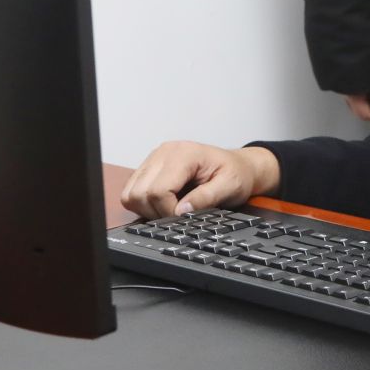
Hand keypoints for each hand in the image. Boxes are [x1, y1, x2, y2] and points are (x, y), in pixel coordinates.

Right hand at [120, 141, 279, 217]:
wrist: (238, 165)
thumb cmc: (236, 173)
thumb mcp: (229, 186)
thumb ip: (205, 198)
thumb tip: (181, 211)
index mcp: (183, 153)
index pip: (158, 190)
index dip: (168, 211)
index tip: (185, 216)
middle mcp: (163, 152)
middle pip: (139, 193)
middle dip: (156, 212)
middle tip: (178, 215)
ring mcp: (153, 158)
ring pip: (131, 193)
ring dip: (147, 209)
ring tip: (171, 208)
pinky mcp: (149, 167)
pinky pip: (132, 191)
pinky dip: (144, 203)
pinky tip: (165, 203)